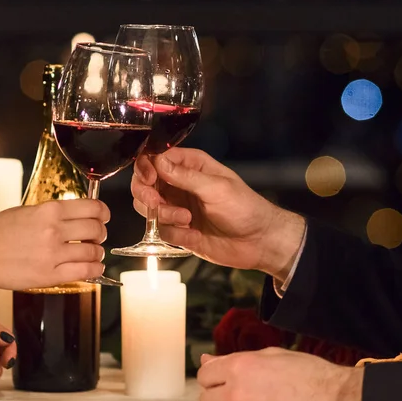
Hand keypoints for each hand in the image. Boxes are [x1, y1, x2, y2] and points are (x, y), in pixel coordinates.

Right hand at [0, 199, 109, 290]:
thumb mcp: (26, 211)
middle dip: (101, 233)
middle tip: (97, 236)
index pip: (92, 208)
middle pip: (96, 229)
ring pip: (94, 252)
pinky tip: (93, 267)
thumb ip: (52, 213)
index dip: (103, 212)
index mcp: (48, 210)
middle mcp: (54, 231)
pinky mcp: (50, 276)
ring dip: (98, 253)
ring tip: (93, 253)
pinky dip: (95, 269)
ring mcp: (52, 254)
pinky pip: (85, 272)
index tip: (103, 216)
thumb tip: (77, 215)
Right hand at [131, 148, 304, 279]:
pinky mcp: (179, 230)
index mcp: (190, 166)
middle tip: (156, 202)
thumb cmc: (244, 207)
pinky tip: (193, 235)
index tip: (150, 179)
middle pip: (144, 183)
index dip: (146, 167)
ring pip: (148, 208)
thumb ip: (184, 176)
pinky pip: (161, 231)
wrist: (258, 241)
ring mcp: (177, 208)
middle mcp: (179, 185)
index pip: (155, 159)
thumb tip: (157, 161)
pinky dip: (174, 233)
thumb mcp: (216, 187)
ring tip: (186, 220)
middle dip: (145, 193)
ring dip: (163, 215)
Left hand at [197, 348, 367, 400]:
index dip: (214, 378)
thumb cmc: (309, 375)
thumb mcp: (270, 355)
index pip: (204, 375)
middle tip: (240, 397)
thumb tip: (206, 359)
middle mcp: (236, 393)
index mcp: (239, 367)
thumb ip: (233, 359)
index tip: (224, 381)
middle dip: (220, 398)